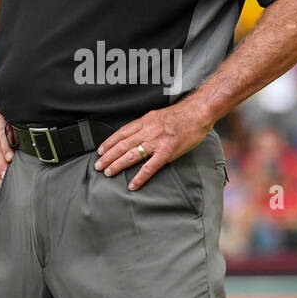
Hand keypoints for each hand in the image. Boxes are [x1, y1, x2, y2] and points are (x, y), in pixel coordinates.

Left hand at [94, 99, 212, 190]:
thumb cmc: (182, 114)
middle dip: (108, 156)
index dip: (109, 142)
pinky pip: (150, 167)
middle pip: (122, 145)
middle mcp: (148, 131)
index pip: (122, 133)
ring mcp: (157, 142)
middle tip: (98, 165)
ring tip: (108, 173)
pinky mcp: (167, 152)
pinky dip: (140, 177)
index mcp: (145, 121)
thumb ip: (148, 124)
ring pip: (132, 155)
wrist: (198, 112)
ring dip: (117, 165)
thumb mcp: (159, 115)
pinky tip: (133, 184)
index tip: (100, 150)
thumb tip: (138, 132)